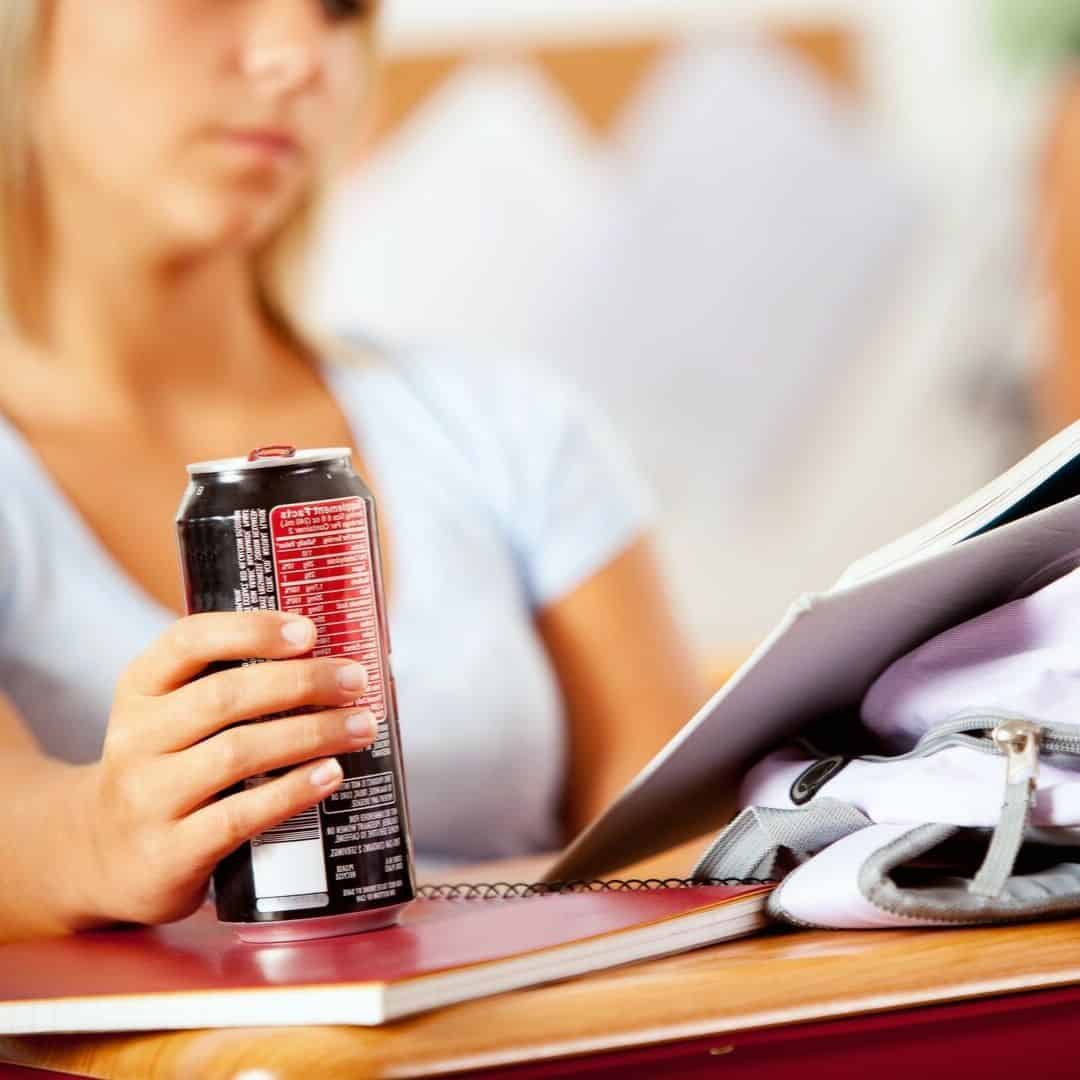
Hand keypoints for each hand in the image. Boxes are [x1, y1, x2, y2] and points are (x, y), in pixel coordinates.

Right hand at [70, 612, 375, 926]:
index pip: (189, 641)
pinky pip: (239, 816)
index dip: (252, 629)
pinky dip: (292, 791)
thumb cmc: (167, 767)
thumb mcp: (173, 716)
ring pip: (237, 753)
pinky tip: (331, 774)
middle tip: (356, 681)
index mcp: (140, 689)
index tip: (310, 630)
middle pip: (224, 697)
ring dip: (311, 734)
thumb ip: (230, 684)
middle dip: (301, 682)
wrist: (103, 857)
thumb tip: (334, 658)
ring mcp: (148, 797)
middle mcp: (136, 738)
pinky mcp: (169, 852)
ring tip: (361, 726)